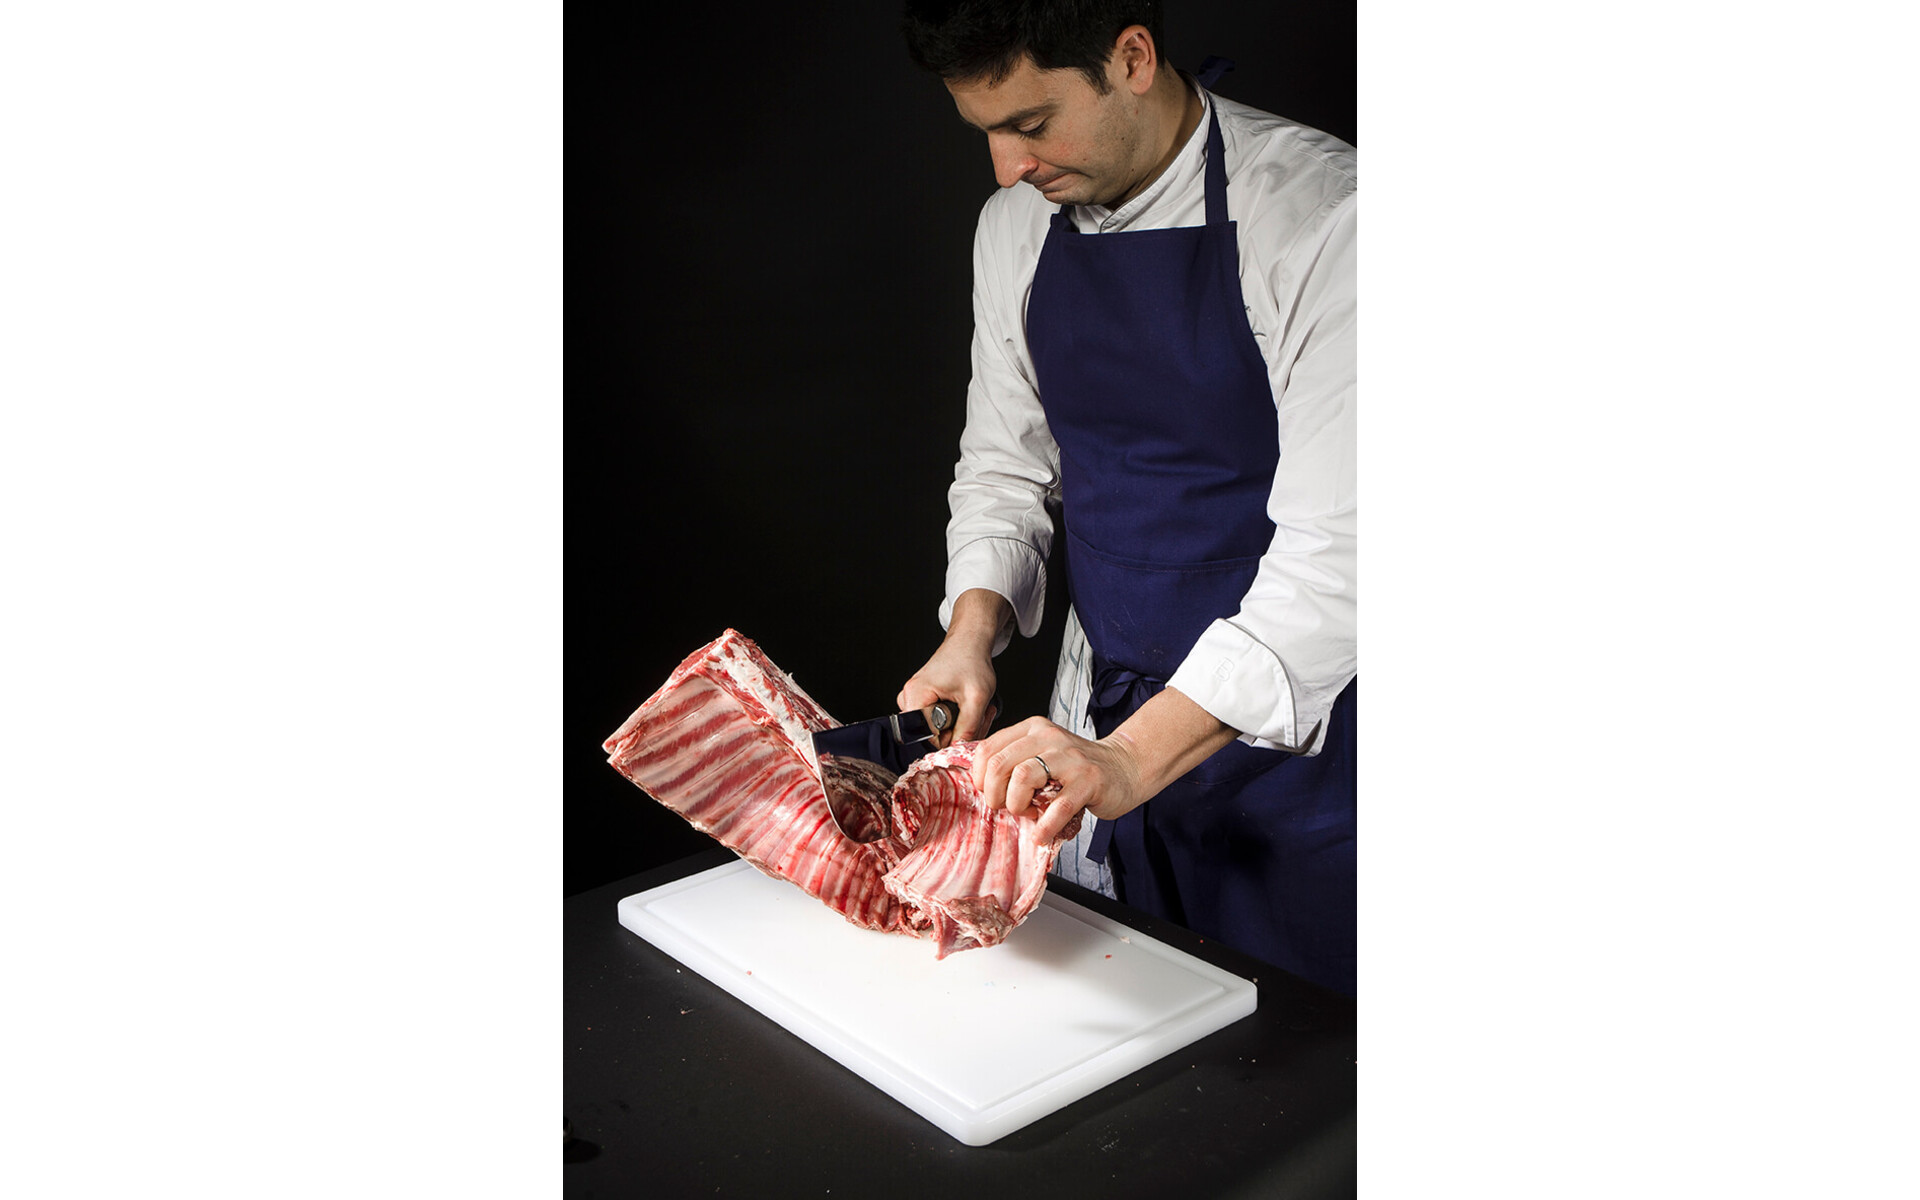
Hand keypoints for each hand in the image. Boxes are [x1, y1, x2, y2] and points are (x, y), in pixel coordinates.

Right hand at [897, 641, 997, 744]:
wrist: (969, 643)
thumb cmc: (971, 661)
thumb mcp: (976, 697)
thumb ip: (969, 727)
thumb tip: (960, 749)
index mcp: (915, 696)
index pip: (928, 737)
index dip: (951, 738)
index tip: (968, 727)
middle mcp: (909, 698)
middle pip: (931, 735)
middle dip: (958, 731)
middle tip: (977, 715)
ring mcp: (914, 698)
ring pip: (936, 729)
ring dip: (959, 725)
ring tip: (973, 707)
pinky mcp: (922, 699)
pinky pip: (936, 721)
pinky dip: (956, 718)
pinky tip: (967, 706)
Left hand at [970, 716, 1148, 843]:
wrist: (1124, 767)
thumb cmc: (1076, 767)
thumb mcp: (1042, 752)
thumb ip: (1015, 760)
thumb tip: (981, 784)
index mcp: (1032, 729)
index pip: (988, 749)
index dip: (980, 778)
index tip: (989, 793)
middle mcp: (1048, 738)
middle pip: (999, 764)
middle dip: (994, 794)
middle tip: (1006, 807)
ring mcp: (1069, 759)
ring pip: (1022, 778)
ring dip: (1017, 805)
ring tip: (1028, 813)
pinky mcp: (1088, 781)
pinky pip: (1057, 806)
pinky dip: (1045, 826)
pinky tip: (1042, 834)